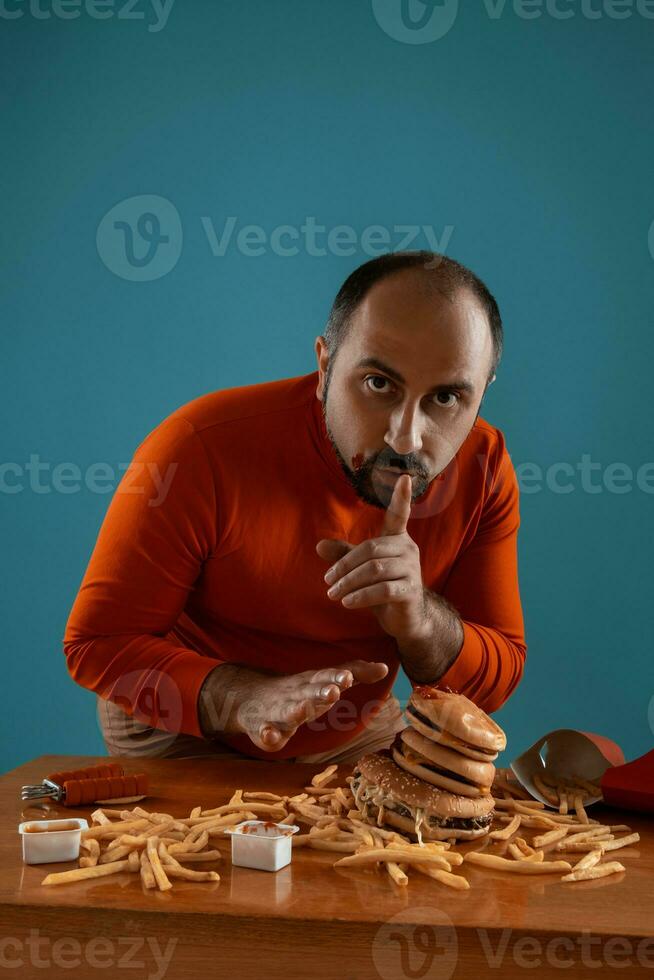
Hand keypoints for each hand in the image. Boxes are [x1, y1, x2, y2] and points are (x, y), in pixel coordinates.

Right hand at [226, 659, 388, 751]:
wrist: (251, 697)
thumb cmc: (299, 691)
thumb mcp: (325, 681)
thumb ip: (355, 673)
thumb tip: (385, 668)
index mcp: (311, 683)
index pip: (325, 677)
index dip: (336, 677)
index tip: (348, 677)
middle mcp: (295, 695)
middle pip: (308, 693)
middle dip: (320, 692)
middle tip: (333, 692)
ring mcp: (277, 711)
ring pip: (287, 712)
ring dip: (295, 710)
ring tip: (302, 709)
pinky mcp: (262, 729)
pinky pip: (264, 734)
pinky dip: (267, 735)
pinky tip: (270, 736)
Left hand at [316, 473, 428, 641]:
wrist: (406, 618)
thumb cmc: (383, 588)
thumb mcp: (361, 570)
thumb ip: (343, 555)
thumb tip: (319, 545)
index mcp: (397, 539)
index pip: (399, 515)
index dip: (402, 497)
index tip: (405, 478)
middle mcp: (408, 550)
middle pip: (371, 549)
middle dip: (345, 565)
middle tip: (327, 580)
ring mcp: (412, 570)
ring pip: (375, 570)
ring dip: (349, 582)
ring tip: (333, 593)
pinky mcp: (410, 591)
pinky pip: (382, 590)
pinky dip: (361, 596)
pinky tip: (347, 602)